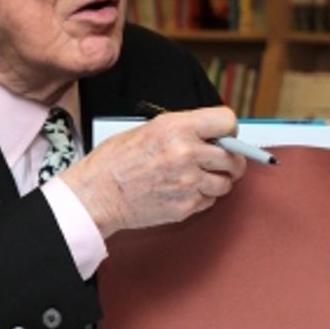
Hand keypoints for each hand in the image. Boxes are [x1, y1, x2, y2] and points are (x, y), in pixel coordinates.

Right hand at [63, 105, 246, 238]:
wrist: (96, 194)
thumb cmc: (114, 161)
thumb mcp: (147, 129)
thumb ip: (183, 130)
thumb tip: (211, 136)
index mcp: (176, 128)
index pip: (226, 122)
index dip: (228, 129)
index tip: (225, 135)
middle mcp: (186, 154)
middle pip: (233, 157)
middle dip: (229, 159)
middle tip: (219, 161)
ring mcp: (188, 183)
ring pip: (226, 183)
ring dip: (217, 180)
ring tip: (198, 178)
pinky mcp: (185, 206)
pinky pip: (209, 201)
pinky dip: (201, 197)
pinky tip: (182, 191)